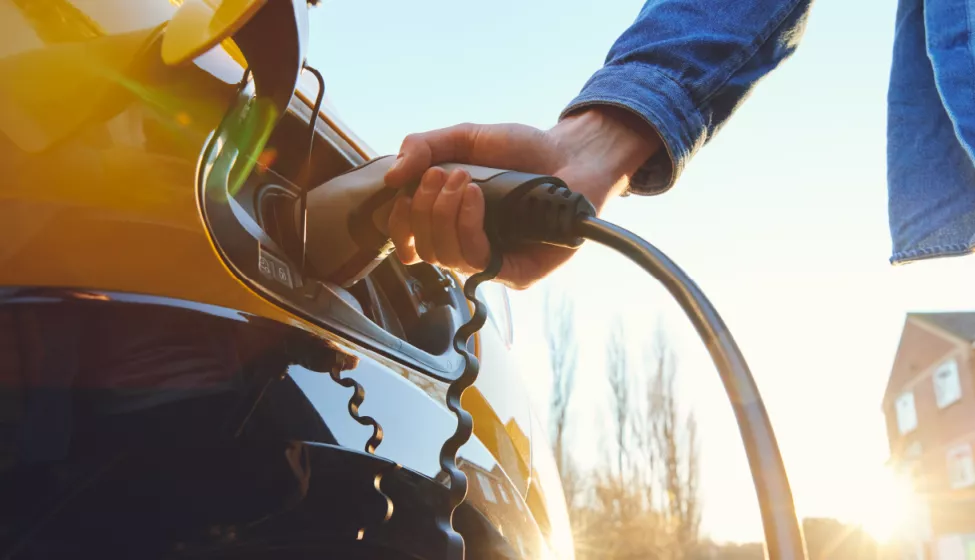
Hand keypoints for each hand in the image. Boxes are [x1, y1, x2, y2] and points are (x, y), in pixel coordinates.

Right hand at [384, 106, 661, 288]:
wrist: (570, 153)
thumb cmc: (520, 150)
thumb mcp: (463, 139)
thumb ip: (423, 147)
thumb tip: (391, 178)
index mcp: (449, 223)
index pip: (409, 243)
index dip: (398, 225)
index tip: (402, 194)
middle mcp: (468, 247)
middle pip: (423, 250)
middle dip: (424, 209)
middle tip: (442, 174)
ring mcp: (493, 262)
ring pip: (445, 257)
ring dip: (444, 214)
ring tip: (463, 180)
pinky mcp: (517, 273)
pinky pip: (478, 261)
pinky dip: (467, 225)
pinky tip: (475, 196)